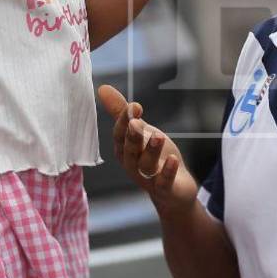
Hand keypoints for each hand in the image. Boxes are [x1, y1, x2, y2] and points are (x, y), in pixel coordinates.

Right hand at [97, 84, 197, 216]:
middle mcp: (133, 165)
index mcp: (125, 150)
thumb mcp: (141, 132)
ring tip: (158, 137)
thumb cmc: (155, 157)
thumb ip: (123, 113)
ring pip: (145, 165)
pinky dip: (167, 171)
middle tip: (136, 123)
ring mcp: (148, 178)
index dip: (125, 121)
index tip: (133, 105)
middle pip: (130, 151)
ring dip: (150, 151)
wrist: (174, 190)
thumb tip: (102, 88)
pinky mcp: (165, 188)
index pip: (120, 135)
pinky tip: (172, 159)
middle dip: (132, 137)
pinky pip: (163, 181)